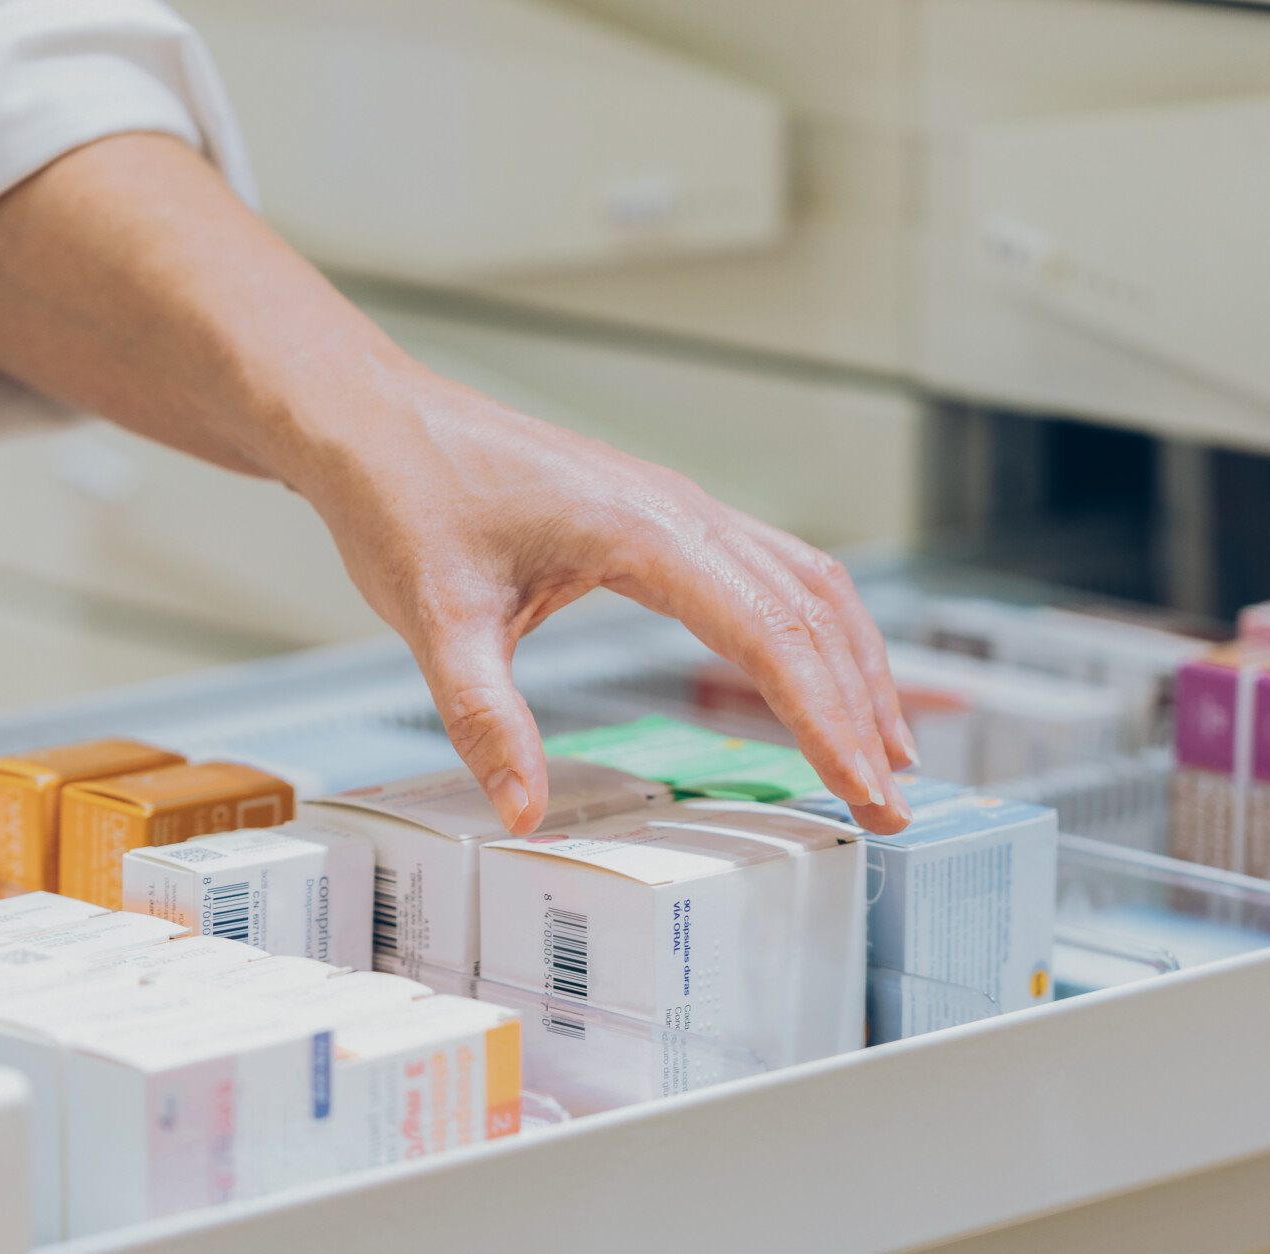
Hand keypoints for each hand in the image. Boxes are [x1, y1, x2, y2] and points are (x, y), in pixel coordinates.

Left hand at [306, 366, 914, 833]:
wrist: (377, 423)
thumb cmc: (406, 497)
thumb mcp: (434, 621)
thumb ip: (485, 720)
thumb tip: (524, 814)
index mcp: (645, 529)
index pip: (769, 634)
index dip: (825, 719)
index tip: (863, 788)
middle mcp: (682, 510)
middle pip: (811, 613)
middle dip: (863, 711)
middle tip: (893, 803)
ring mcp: (681, 510)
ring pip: (808, 585)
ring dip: (856, 667)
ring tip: (889, 751)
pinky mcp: (665, 520)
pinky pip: (772, 572)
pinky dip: (817, 632)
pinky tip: (825, 679)